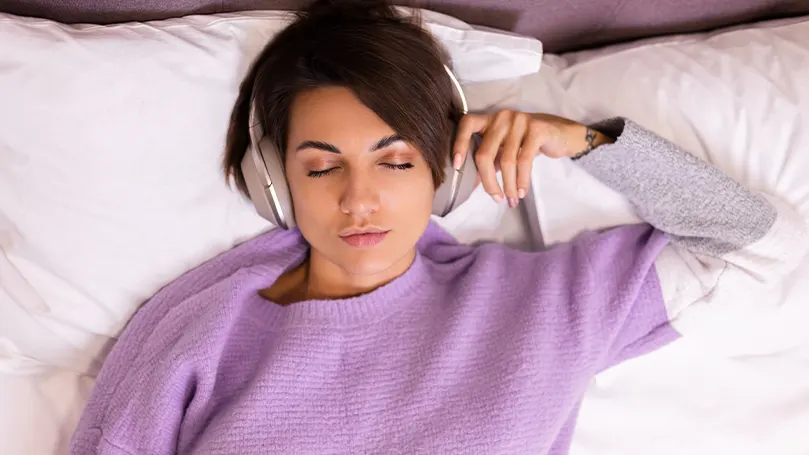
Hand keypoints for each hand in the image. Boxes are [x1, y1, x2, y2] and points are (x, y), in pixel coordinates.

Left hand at [452, 110, 613, 206]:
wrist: (563, 135)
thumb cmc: (528, 144)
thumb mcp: (506, 150)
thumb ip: (490, 161)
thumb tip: (472, 183)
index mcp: (490, 119)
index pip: (467, 124)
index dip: (459, 144)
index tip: (457, 166)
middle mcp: (502, 117)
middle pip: (485, 152)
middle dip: (488, 181)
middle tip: (496, 198)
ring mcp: (519, 120)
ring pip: (506, 160)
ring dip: (508, 185)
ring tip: (511, 199)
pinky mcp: (537, 129)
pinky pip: (524, 161)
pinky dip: (522, 180)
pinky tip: (522, 192)